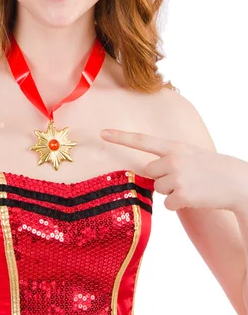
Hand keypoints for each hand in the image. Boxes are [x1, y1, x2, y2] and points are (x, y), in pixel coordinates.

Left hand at [100, 128, 246, 211]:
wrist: (235, 181)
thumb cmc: (209, 167)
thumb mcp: (188, 153)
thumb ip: (168, 158)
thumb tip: (148, 173)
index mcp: (174, 146)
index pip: (142, 140)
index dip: (121, 137)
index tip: (102, 133)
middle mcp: (173, 159)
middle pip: (150, 172)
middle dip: (162, 177)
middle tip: (183, 177)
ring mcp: (177, 177)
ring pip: (158, 189)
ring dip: (171, 191)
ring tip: (191, 186)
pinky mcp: (182, 195)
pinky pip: (168, 204)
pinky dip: (179, 204)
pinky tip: (194, 197)